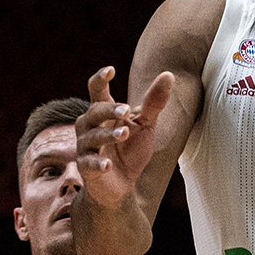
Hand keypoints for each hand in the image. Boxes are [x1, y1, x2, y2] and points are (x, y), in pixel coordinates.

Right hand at [73, 66, 173, 207]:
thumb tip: (168, 74)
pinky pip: (89, 163)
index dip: (101, 79)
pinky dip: (98, 164)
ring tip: (124, 134)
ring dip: (108, 135)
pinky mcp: (86, 167)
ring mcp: (86, 146)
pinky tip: (108, 165)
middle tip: (126, 111)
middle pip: (95, 111)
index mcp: (103, 111)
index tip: (111, 70)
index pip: (96, 89)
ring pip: (92, 136)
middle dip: (109, 110)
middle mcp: (89, 125)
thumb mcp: (145, 124)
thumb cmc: (130, 150)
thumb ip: (154, 102)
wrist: (122, 184)